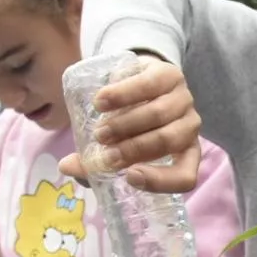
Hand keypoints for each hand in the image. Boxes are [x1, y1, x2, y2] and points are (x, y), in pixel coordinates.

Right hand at [57, 57, 200, 193]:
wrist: (140, 79)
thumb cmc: (131, 123)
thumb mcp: (117, 145)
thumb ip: (95, 161)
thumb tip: (66, 167)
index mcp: (185, 155)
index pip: (185, 177)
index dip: (160, 182)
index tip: (128, 177)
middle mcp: (190, 129)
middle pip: (166, 141)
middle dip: (132, 149)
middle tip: (104, 151)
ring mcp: (184, 101)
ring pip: (158, 115)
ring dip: (125, 125)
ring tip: (100, 131)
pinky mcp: (170, 75)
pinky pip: (147, 86)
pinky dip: (122, 95)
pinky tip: (101, 102)